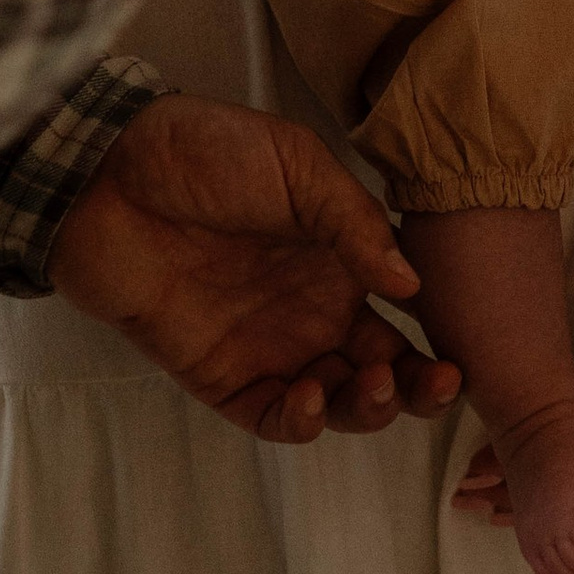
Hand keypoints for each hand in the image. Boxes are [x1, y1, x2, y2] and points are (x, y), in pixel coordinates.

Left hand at [49, 94, 461, 441]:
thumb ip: (354, 223)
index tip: (465, 349)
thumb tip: (412, 283)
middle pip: (385, 371)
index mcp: (341, 258)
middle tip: (438, 384)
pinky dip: (300, 421)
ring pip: (337, 403)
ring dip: (367, 408)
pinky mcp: (221, 376)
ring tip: (370, 383)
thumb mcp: (296, 165)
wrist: (109, 174)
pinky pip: (272, 417)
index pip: (407, 313)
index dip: (440, 337)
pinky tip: (309, 396)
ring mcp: (270, 346)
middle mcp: (314, 310)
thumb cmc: (204, 152)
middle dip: (421, 390)